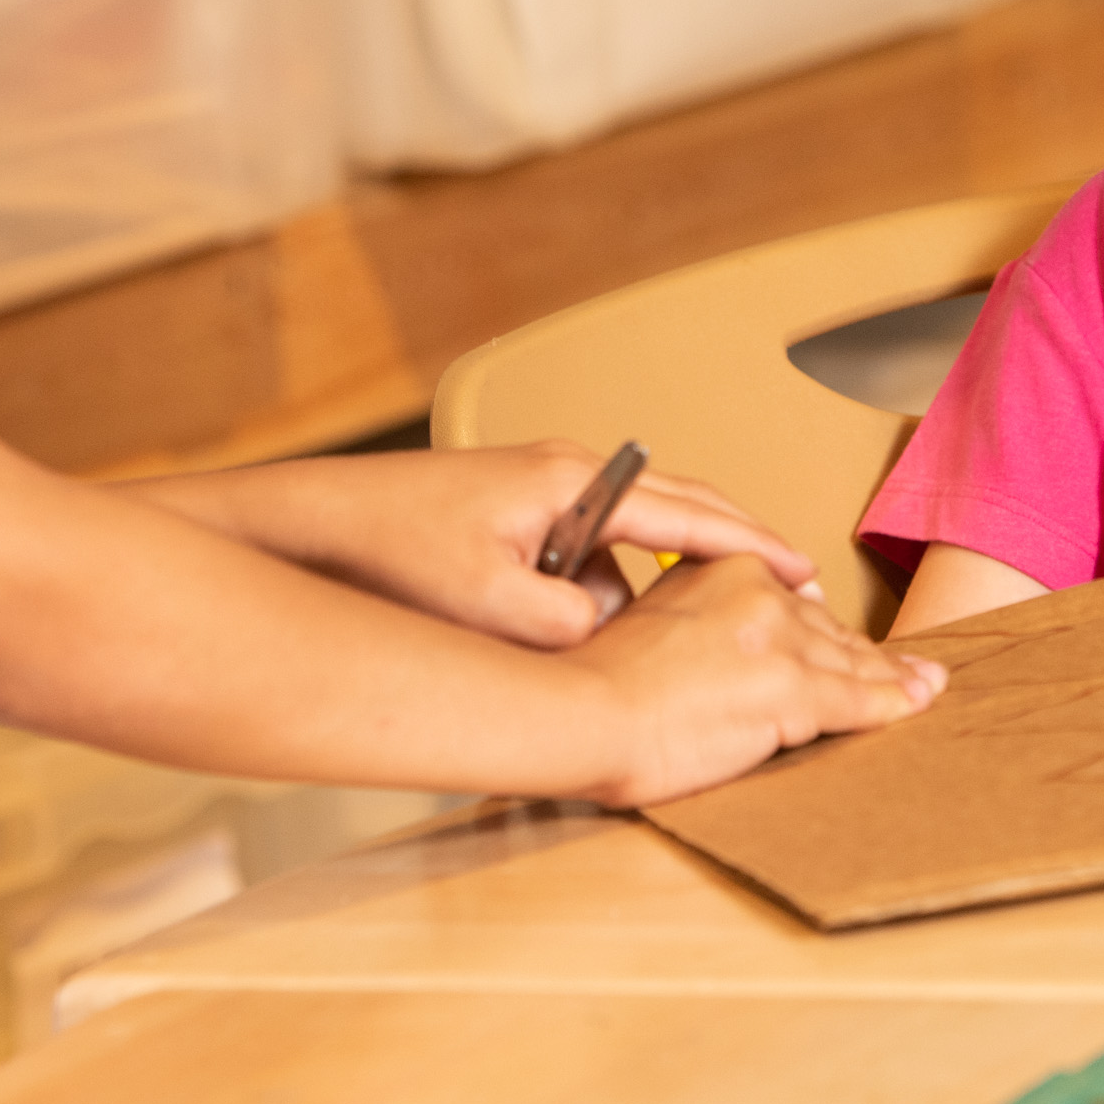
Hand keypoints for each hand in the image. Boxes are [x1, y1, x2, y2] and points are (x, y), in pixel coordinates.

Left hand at [159, 443, 822, 649]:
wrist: (301, 526)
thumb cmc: (384, 554)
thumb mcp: (491, 604)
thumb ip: (569, 623)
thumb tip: (614, 630)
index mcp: (568, 481)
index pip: (688, 510)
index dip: (751, 545)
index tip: (802, 569)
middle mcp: (559, 472)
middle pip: (674, 507)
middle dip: (730, 547)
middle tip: (787, 587)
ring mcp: (532, 490)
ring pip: (624, 538)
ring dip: (657, 578)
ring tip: (696, 626)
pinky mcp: (503, 515)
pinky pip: (582, 550)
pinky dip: (606, 584)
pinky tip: (600, 629)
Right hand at [562, 556, 944, 807]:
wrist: (586, 712)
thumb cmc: (601, 679)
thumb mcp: (651, 616)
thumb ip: (702, 607)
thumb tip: (737, 615)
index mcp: (726, 569)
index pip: (794, 599)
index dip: (826, 627)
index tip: (847, 640)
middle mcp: (761, 595)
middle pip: (828, 630)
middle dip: (866, 653)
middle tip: (906, 670)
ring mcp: (780, 642)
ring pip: (849, 662)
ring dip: (892, 679)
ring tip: (925, 685)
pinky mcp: (792, 691)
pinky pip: (857, 700)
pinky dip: (893, 704)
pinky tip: (916, 704)